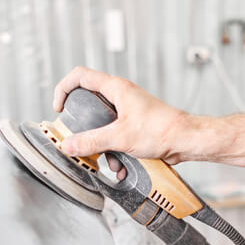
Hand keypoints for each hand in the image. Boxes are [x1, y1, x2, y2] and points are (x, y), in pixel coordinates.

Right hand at [53, 67, 188, 177]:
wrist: (185, 140)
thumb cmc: (160, 130)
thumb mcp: (120, 138)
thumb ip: (91, 141)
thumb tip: (69, 145)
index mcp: (116, 88)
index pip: (80, 76)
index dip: (64, 89)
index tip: (59, 109)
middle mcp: (121, 96)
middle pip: (90, 106)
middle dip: (86, 130)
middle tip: (81, 142)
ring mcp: (128, 110)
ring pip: (104, 126)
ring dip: (104, 148)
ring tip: (112, 163)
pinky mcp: (135, 125)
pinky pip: (117, 137)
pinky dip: (117, 152)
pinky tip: (123, 167)